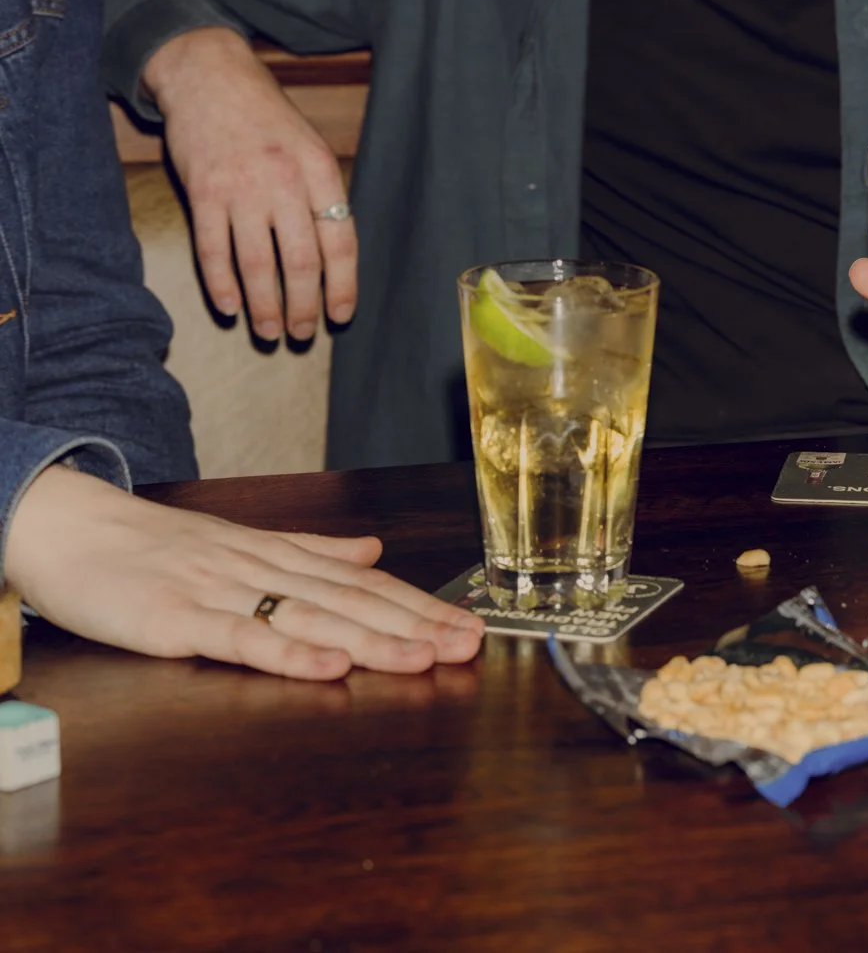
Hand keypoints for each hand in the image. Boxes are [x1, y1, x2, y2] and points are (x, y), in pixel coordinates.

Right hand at [4, 465, 482, 679]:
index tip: (468, 622)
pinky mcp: (181, 620)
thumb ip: (312, 550)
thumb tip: (374, 549)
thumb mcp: (244, 542)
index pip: (364, 582)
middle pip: (352, 600)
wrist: (73, 529)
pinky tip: (330, 665)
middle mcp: (264, 569)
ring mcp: (224, 592)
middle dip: (415, 623)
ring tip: (424, 656)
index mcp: (281, 554)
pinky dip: (290, 651)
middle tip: (468, 643)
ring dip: (372, 639)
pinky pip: (243, 638)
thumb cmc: (156, 546)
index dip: (420, 603)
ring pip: (311, 616)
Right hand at [145, 27, 357, 340]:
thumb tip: (334, 256)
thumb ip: (321, 195)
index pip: (340, 241)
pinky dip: (222, 284)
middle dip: (303, 306)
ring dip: (264, 306)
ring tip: (268, 331)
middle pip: (300, 261)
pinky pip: (213, 250)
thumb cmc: (266, 118)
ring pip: (258, 264)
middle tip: (303, 334)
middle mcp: (285, 182)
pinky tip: (230, 307)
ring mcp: (242, 188)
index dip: (343, 285)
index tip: (342, 315)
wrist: (210, 78)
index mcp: (320, 172)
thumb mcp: (310, 146)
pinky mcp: (203, 192)